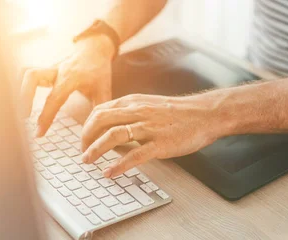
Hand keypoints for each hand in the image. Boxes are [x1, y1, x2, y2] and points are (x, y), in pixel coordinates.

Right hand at [20, 35, 114, 136]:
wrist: (94, 49)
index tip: (38, 134)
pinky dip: (21, 86)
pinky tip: (21, 101)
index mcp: (71, 77)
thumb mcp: (104, 89)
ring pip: (27, 73)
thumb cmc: (99, 70)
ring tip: (20, 111)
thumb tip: (96, 133)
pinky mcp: (45, 69)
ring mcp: (49, 68)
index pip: (54, 98)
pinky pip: (28, 74)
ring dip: (20, 90)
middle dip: (24, 97)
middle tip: (23, 117)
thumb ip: (99, 111)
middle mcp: (57, 71)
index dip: (45, 117)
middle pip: (32, 77)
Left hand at [80, 94, 222, 177]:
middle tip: (83, 152)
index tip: (84, 140)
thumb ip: (130, 113)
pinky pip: (134, 155)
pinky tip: (109, 172)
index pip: (99, 111)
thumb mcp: (149, 105)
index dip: (86, 127)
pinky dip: (118, 165)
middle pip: (100, 121)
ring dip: (95, 150)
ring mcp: (149, 127)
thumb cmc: (178, 113)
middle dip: (85, 138)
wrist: (204, 114)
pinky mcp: (160, 143)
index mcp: (133, 102)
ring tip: (87, 161)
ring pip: (112, 135)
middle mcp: (138, 112)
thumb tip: (110, 128)